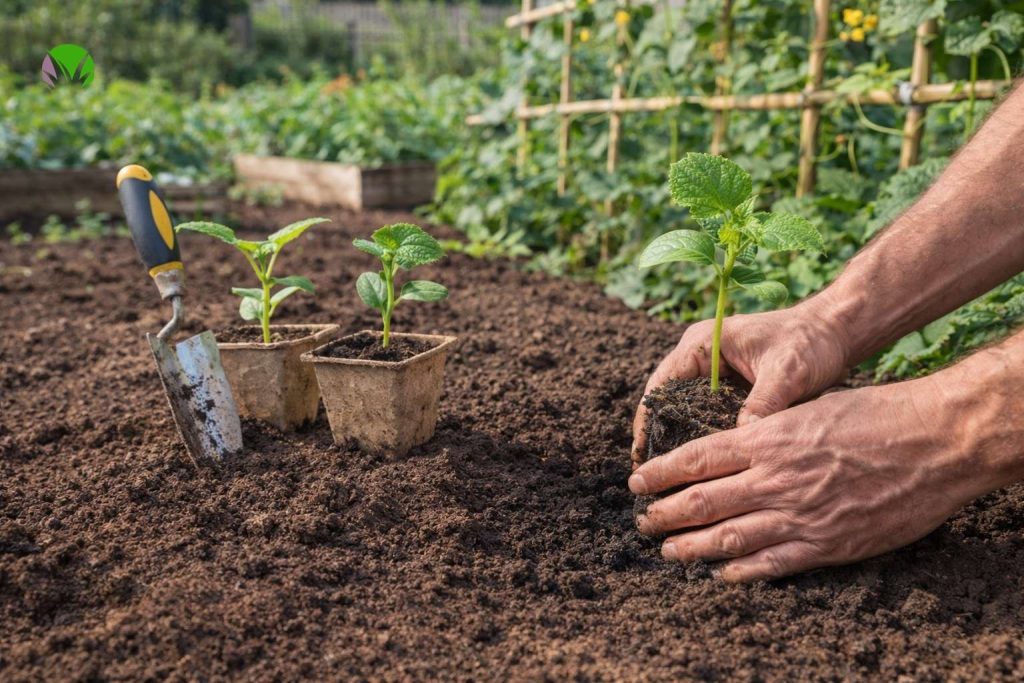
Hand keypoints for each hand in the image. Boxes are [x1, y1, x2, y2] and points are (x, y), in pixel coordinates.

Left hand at [628, 368, 1010, 581]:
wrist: (932, 441)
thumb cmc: (873, 414)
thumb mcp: (807, 408)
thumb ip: (768, 429)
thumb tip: (733, 444)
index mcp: (766, 438)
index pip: (695, 458)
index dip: (660, 473)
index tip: (637, 481)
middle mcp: (773, 478)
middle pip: (701, 501)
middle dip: (663, 514)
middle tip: (641, 522)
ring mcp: (797, 514)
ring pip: (727, 537)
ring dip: (691, 547)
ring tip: (668, 551)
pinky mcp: (825, 543)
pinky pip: (771, 564)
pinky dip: (740, 571)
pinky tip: (720, 574)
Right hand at [632, 298, 851, 466]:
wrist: (836, 330)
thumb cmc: (810, 343)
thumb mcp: (786, 373)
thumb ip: (763, 404)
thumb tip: (742, 441)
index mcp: (702, 343)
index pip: (660, 385)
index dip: (648, 421)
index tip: (643, 455)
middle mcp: (700, 355)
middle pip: (664, 399)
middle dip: (656, 434)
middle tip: (649, 473)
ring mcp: (713, 370)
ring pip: (682, 408)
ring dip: (675, 436)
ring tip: (667, 476)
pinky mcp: (729, 384)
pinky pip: (704, 412)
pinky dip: (698, 434)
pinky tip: (699, 465)